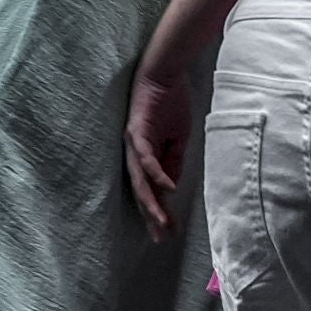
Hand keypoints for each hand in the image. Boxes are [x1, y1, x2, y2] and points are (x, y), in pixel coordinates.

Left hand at [124, 58, 192, 239]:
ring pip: (139, 180)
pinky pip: (146, 157)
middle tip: (161, 238)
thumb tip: (171, 188)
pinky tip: (167, 188)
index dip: (158, 210)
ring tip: (161, 221)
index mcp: (144, 156)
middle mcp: (133, 153)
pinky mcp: (136, 131)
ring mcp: (133, 143)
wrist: (165, 72)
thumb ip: (173, 161)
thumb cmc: (171, 102)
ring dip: (151, 202)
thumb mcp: (178, 138)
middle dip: (151, 215)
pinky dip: (156, 173)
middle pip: (140, 190)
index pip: (150, 189)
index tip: (168, 231)